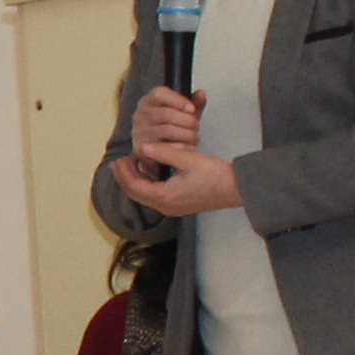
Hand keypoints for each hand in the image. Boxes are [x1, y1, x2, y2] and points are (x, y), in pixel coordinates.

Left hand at [120, 88, 241, 218]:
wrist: (236, 189)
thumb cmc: (214, 174)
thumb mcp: (187, 158)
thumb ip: (163, 152)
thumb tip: (143, 146)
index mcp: (165, 197)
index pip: (134, 186)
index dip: (123, 172)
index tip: (118, 158)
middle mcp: (166, 207)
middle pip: (136, 194)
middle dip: (125, 177)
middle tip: (118, 161)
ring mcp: (172, 208)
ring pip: (144, 196)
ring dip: (135, 181)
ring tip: (130, 164)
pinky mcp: (178, 205)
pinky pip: (154, 196)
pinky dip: (146, 184)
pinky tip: (148, 171)